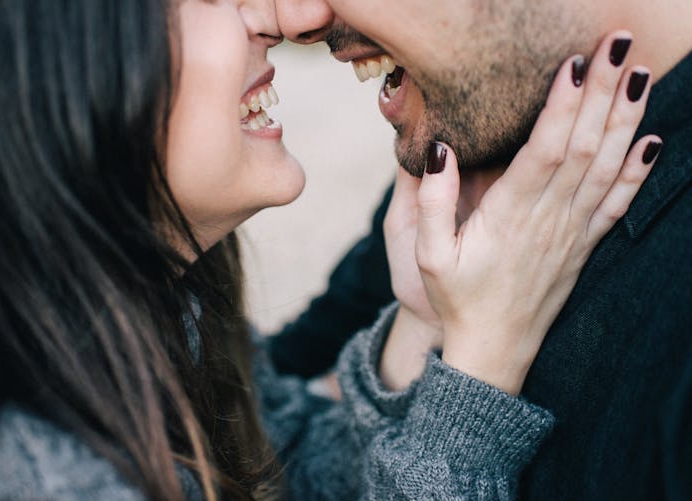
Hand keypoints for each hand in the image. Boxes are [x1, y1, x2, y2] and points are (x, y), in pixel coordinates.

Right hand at [384, 32, 660, 393]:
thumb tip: (442, 148)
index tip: (574, 64)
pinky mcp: (584, 246)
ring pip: (608, 167)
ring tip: (640, 74)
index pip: (546, 150)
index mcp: (511, 217)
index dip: (564, 105)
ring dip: (626, 119)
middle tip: (617, 44)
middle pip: (586, 146)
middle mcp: (550, 219)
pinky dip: (638, 172)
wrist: (494, 348)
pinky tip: (652, 142)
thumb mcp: (428, 255)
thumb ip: (434, 202)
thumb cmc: (457, 300)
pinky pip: (619, 204)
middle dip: (604, 92)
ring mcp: (573, 233)